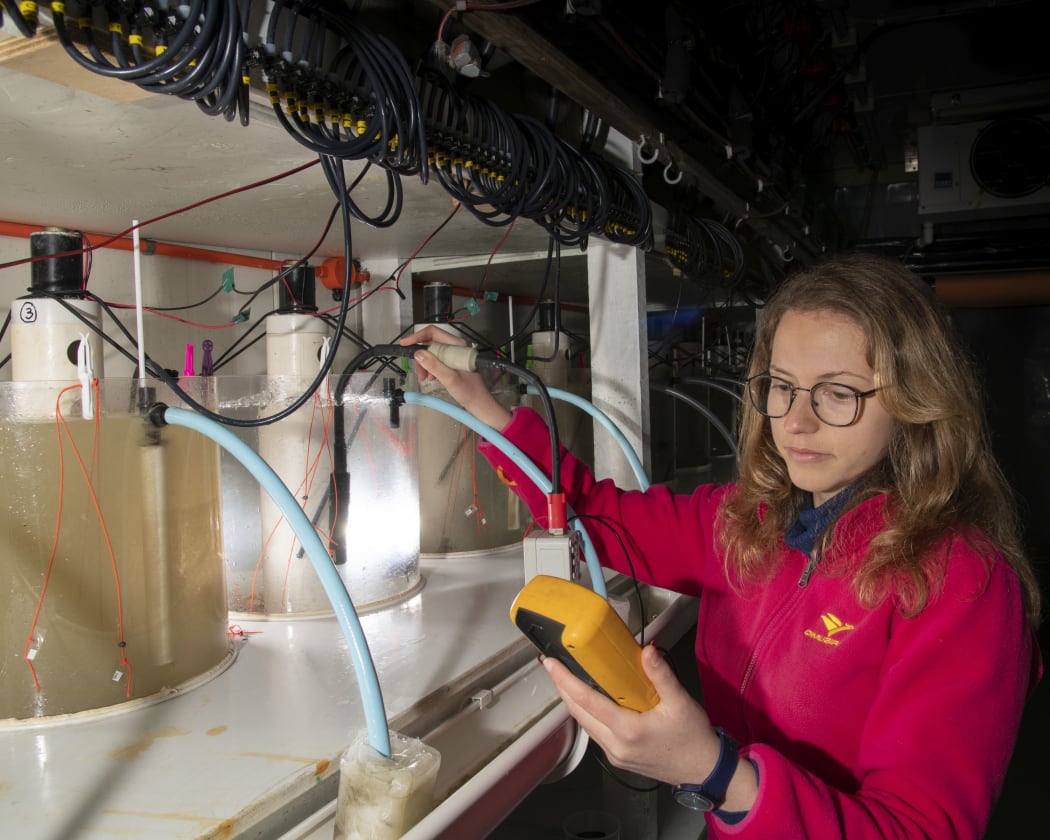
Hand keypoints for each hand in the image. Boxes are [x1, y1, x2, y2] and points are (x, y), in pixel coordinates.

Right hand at [398, 325, 511, 430]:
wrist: (480, 405)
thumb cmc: (469, 392)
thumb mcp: (450, 379)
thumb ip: (434, 365)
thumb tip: (417, 353)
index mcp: (458, 346)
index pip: (434, 332)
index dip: (417, 336)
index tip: (404, 345)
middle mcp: (456, 347)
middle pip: (431, 343)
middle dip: (421, 356)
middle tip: (418, 372)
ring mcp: (454, 355)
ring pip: (432, 353)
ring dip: (425, 364)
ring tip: (425, 379)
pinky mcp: (452, 363)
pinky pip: (436, 361)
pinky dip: (430, 368)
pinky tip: (430, 378)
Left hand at [544, 644, 754, 810]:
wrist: (704, 770)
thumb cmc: (693, 737)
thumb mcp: (680, 702)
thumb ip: (661, 675)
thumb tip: (647, 650)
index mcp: (628, 730)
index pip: (587, 701)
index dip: (566, 681)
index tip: (551, 664)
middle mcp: (616, 745)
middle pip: (579, 713)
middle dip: (563, 688)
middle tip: (553, 666)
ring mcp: (615, 754)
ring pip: (585, 724)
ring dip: (573, 701)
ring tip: (565, 678)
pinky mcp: (618, 758)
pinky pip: (595, 732)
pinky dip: (587, 713)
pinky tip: (588, 699)